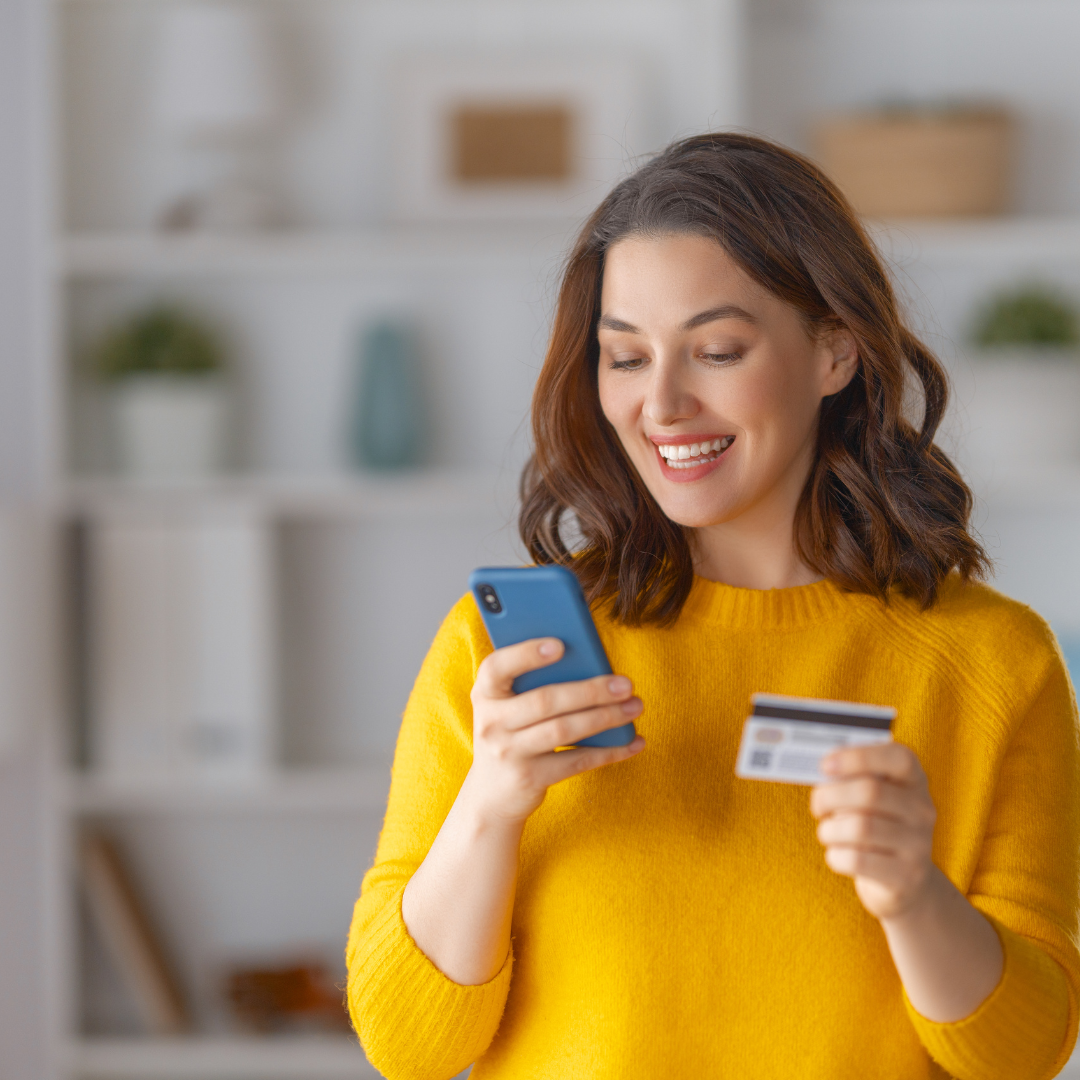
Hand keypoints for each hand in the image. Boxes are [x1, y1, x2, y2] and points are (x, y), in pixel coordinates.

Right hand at [465, 637, 644, 824]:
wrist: (491, 795)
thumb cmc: (510, 733)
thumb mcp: (507, 706)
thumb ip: (532, 683)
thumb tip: (589, 664)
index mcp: (484, 693)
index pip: (497, 667)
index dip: (526, 654)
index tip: (561, 645)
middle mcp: (491, 722)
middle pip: (545, 700)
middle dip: (590, 690)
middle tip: (625, 684)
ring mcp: (509, 752)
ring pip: (564, 730)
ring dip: (605, 717)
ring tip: (634, 706)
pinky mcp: (530, 778)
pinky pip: (577, 760)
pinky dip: (609, 751)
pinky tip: (633, 742)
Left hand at [810, 743, 936, 920]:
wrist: (905, 880)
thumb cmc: (875, 825)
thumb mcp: (870, 797)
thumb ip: (851, 779)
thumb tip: (821, 770)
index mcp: (914, 780)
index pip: (899, 758)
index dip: (859, 757)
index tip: (825, 765)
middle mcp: (922, 810)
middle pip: (870, 792)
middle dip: (830, 796)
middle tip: (817, 805)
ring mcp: (918, 845)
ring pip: (859, 828)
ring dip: (830, 829)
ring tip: (828, 832)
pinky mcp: (906, 877)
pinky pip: (856, 860)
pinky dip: (835, 855)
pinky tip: (838, 853)